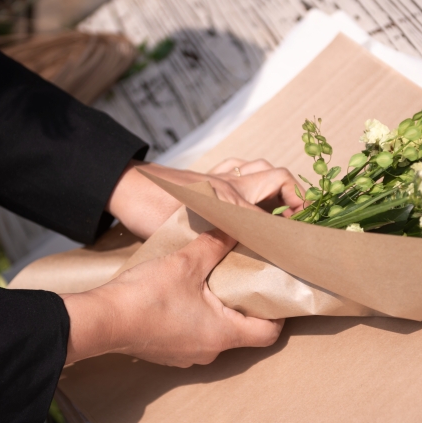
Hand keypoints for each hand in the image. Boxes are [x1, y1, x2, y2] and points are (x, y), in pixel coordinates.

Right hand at [61, 229, 283, 366]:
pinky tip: (186, 294)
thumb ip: (214, 244)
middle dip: (245, 305)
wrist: (103, 320)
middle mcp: (210, 351)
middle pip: (243, 331)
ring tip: (215, 282)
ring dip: (219, 310)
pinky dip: (197, 317)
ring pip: (216, 333)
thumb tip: (234, 226)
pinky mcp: (168, 352)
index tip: (274, 292)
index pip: (268, 333)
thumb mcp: (187, 263)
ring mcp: (187, 355)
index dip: (277, 314)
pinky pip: (193, 335)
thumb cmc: (148, 296)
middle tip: (245, 277)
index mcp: (223, 334)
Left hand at [106, 159, 302, 238]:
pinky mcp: (205, 181)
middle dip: (293, 195)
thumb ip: (216, 239)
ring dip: (273, 186)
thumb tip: (244, 252)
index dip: (294, 216)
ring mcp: (217, 178)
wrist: (122, 186)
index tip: (299, 237)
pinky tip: (246, 199)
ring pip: (258, 170)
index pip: (274, 200)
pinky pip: (236, 170)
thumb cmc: (148, 208)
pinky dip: (248, 179)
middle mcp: (229, 182)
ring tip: (278, 212)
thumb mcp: (184, 229)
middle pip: (276, 177)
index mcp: (229, 194)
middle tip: (295, 223)